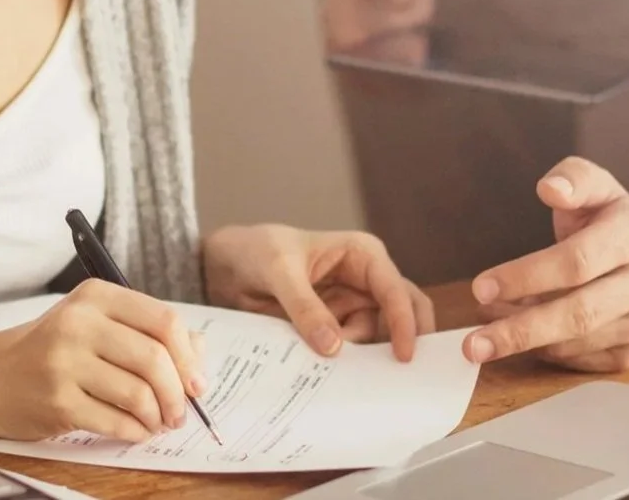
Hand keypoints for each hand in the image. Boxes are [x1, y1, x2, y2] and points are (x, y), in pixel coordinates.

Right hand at [0, 280, 206, 442]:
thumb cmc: (53, 349)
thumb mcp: (95, 324)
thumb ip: (146, 331)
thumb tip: (199, 356)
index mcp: (96, 296)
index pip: (163, 320)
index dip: (189, 356)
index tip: (197, 382)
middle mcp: (79, 323)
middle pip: (155, 358)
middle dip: (177, 393)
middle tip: (181, 412)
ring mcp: (64, 362)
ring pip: (138, 393)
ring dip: (158, 416)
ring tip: (157, 422)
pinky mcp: (56, 401)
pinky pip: (115, 422)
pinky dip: (135, 431)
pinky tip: (135, 430)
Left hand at [203, 224, 436, 360]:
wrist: (223, 266)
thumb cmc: (256, 251)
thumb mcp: (278, 272)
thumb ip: (305, 307)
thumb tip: (333, 346)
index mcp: (362, 254)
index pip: (395, 289)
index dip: (404, 321)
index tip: (403, 356)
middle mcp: (364, 281)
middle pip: (401, 313)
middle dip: (403, 340)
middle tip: (398, 374)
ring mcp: (350, 306)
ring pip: (375, 337)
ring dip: (365, 357)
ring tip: (341, 374)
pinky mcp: (333, 328)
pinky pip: (351, 349)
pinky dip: (347, 364)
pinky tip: (335, 377)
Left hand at [463, 157, 628, 372]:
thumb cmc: (611, 220)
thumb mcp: (596, 186)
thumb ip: (572, 179)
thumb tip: (550, 188)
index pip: (577, 261)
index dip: (527, 276)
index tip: (481, 287)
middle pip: (579, 313)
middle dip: (520, 330)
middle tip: (474, 343)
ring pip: (579, 342)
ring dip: (527, 342)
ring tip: (486, 335)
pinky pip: (584, 361)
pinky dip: (546, 354)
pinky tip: (521, 339)